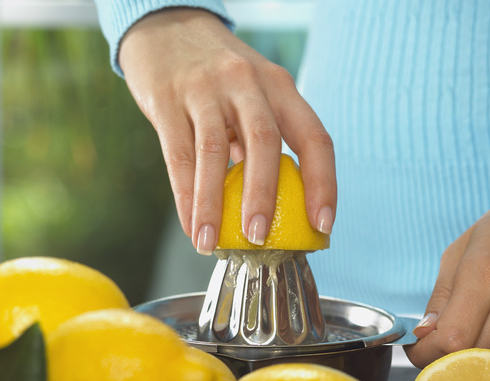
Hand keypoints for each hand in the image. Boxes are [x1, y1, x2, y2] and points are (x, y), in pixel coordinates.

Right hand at [118, 8, 335, 253]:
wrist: (166, 28)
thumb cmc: (219, 76)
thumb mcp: (254, 92)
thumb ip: (264, 137)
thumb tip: (278, 207)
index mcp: (280, 85)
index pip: (314, 136)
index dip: (323, 183)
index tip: (323, 224)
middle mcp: (247, 82)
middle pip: (265, 142)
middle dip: (264, 196)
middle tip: (260, 238)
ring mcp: (205, 88)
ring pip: (214, 152)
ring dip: (214, 204)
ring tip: (210, 243)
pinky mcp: (167, 98)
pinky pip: (178, 154)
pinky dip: (185, 195)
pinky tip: (191, 225)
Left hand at [404, 200, 489, 373]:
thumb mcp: (460, 253)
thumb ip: (440, 299)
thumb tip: (424, 336)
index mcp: (486, 273)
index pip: (451, 339)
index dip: (427, 354)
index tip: (419, 351)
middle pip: (474, 359)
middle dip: (448, 361)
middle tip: (441, 351)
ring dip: (480, 368)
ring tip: (472, 350)